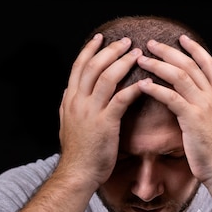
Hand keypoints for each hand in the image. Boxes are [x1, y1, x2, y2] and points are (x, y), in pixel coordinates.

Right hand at [58, 34, 142, 187]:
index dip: (89, 50)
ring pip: (106, 78)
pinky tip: (145, 82)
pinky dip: (133, 88)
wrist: (77, 173)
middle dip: (110, 50)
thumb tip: (67, 91)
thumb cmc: (77, 152)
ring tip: (138, 53)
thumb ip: (67, 106)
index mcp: (70, 100)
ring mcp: (91, 112)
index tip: (100, 37)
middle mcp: (78, 102)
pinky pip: (120, 99)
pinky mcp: (105, 124)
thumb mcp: (66, 124)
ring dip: (123, 63)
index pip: (78, 67)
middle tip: (126, 41)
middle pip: (93, 66)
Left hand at [136, 35, 211, 183]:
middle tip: (151, 44)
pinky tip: (142, 85)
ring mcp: (203, 106)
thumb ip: (205, 105)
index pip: (208, 63)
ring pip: (180, 76)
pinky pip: (171, 97)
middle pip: (190, 65)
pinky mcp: (192, 118)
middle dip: (169, 52)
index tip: (181, 37)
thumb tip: (196, 98)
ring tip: (142, 60)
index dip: (195, 49)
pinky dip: (156, 89)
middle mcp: (211, 96)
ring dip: (158, 65)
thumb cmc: (211, 147)